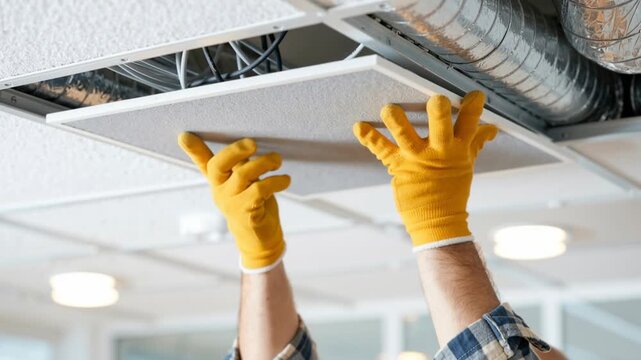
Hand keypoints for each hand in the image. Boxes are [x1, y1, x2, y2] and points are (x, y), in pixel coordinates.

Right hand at [178, 133, 289, 271]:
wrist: (258, 238)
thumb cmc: (252, 203)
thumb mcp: (244, 182)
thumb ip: (241, 165)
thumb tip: (248, 144)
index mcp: (218, 180)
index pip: (202, 162)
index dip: (194, 150)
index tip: (184, 135)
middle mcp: (220, 190)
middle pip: (219, 165)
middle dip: (235, 150)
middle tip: (253, 143)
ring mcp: (231, 202)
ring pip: (244, 174)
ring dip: (264, 163)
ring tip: (277, 161)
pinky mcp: (246, 212)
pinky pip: (260, 190)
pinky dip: (276, 182)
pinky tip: (285, 180)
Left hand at [353, 91, 497, 250]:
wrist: (437, 221)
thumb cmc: (452, 189)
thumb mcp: (466, 163)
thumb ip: (475, 142)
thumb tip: (492, 129)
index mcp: (458, 149)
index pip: (469, 125)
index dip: (473, 109)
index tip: (474, 95)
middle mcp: (438, 152)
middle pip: (440, 129)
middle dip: (439, 115)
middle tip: (436, 100)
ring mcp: (416, 159)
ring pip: (406, 136)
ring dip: (397, 122)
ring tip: (388, 109)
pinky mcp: (398, 166)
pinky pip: (381, 149)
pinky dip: (369, 138)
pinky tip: (358, 126)